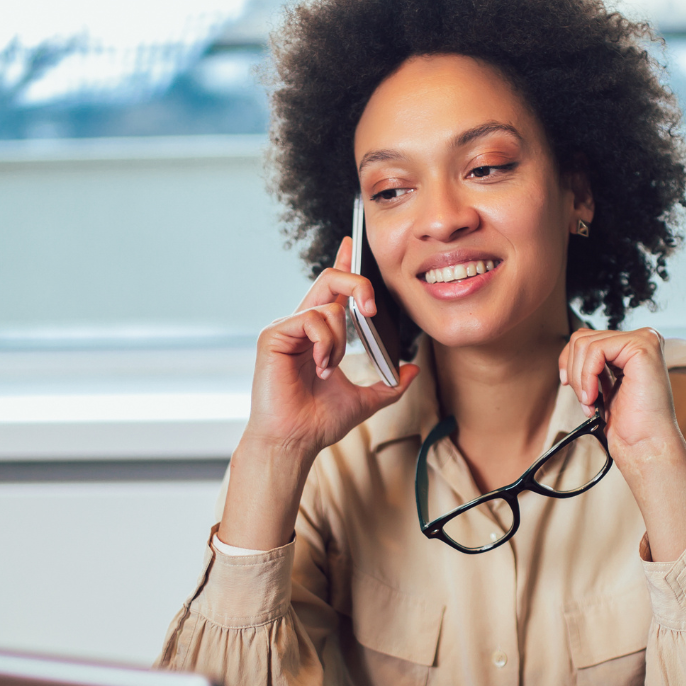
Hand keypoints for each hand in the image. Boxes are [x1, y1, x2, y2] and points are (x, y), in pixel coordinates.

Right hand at [243, 236, 419, 458]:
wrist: (295, 441)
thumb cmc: (319, 422)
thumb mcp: (365, 401)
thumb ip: (389, 385)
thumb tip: (412, 371)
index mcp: (319, 334)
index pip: (332, 289)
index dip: (342, 264)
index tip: (351, 244)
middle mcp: (301, 325)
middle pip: (330, 280)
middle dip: (357, 283)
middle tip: (371, 309)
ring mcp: (286, 329)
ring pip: (328, 307)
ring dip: (340, 340)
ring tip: (328, 369)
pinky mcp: (273, 335)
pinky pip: (311, 320)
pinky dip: (324, 344)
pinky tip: (319, 367)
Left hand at [558, 327, 685, 561]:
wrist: (646, 444)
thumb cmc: (629, 424)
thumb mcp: (604, 385)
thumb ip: (593, 364)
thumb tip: (571, 349)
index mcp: (633, 347)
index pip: (587, 338)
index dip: (569, 363)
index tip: (569, 386)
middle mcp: (642, 339)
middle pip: (582, 338)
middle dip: (575, 373)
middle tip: (587, 401)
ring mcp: (644, 339)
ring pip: (584, 343)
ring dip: (580, 379)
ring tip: (592, 401)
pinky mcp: (642, 345)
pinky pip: (594, 350)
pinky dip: (587, 377)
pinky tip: (595, 396)